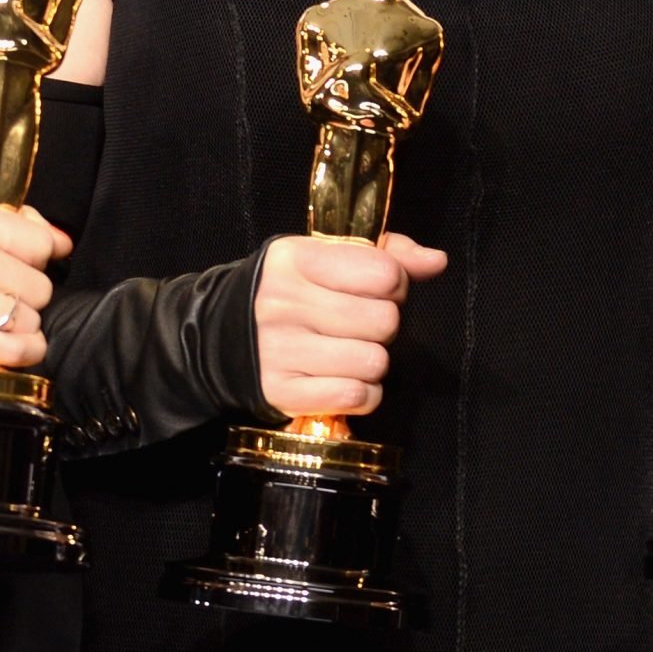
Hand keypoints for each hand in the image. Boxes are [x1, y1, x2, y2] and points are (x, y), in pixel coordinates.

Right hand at [0, 195, 73, 368]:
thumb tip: (59, 240)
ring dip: (20, 327)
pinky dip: (25, 353)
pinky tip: (19, 349)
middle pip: (39, 283)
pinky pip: (15, 347)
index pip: (39, 241)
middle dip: (25, 297)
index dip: (39, 259)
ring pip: (30, 316)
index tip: (28, 269)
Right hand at [254, 232, 447, 417]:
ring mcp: (280, 350)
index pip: (383, 273)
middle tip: (360, 326)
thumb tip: (436, 261)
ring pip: (375, 362)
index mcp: (297, 259)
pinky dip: (361, 393)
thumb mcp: (322, 258)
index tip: (375, 291)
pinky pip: (356, 397)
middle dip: (383, 326)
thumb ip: (385, 254)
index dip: (393, 285)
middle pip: (384, 321)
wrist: (216, 338)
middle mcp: (284, 302)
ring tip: (348, 353)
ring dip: (372, 363)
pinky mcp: (280, 392)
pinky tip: (343, 379)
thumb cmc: (285, 293)